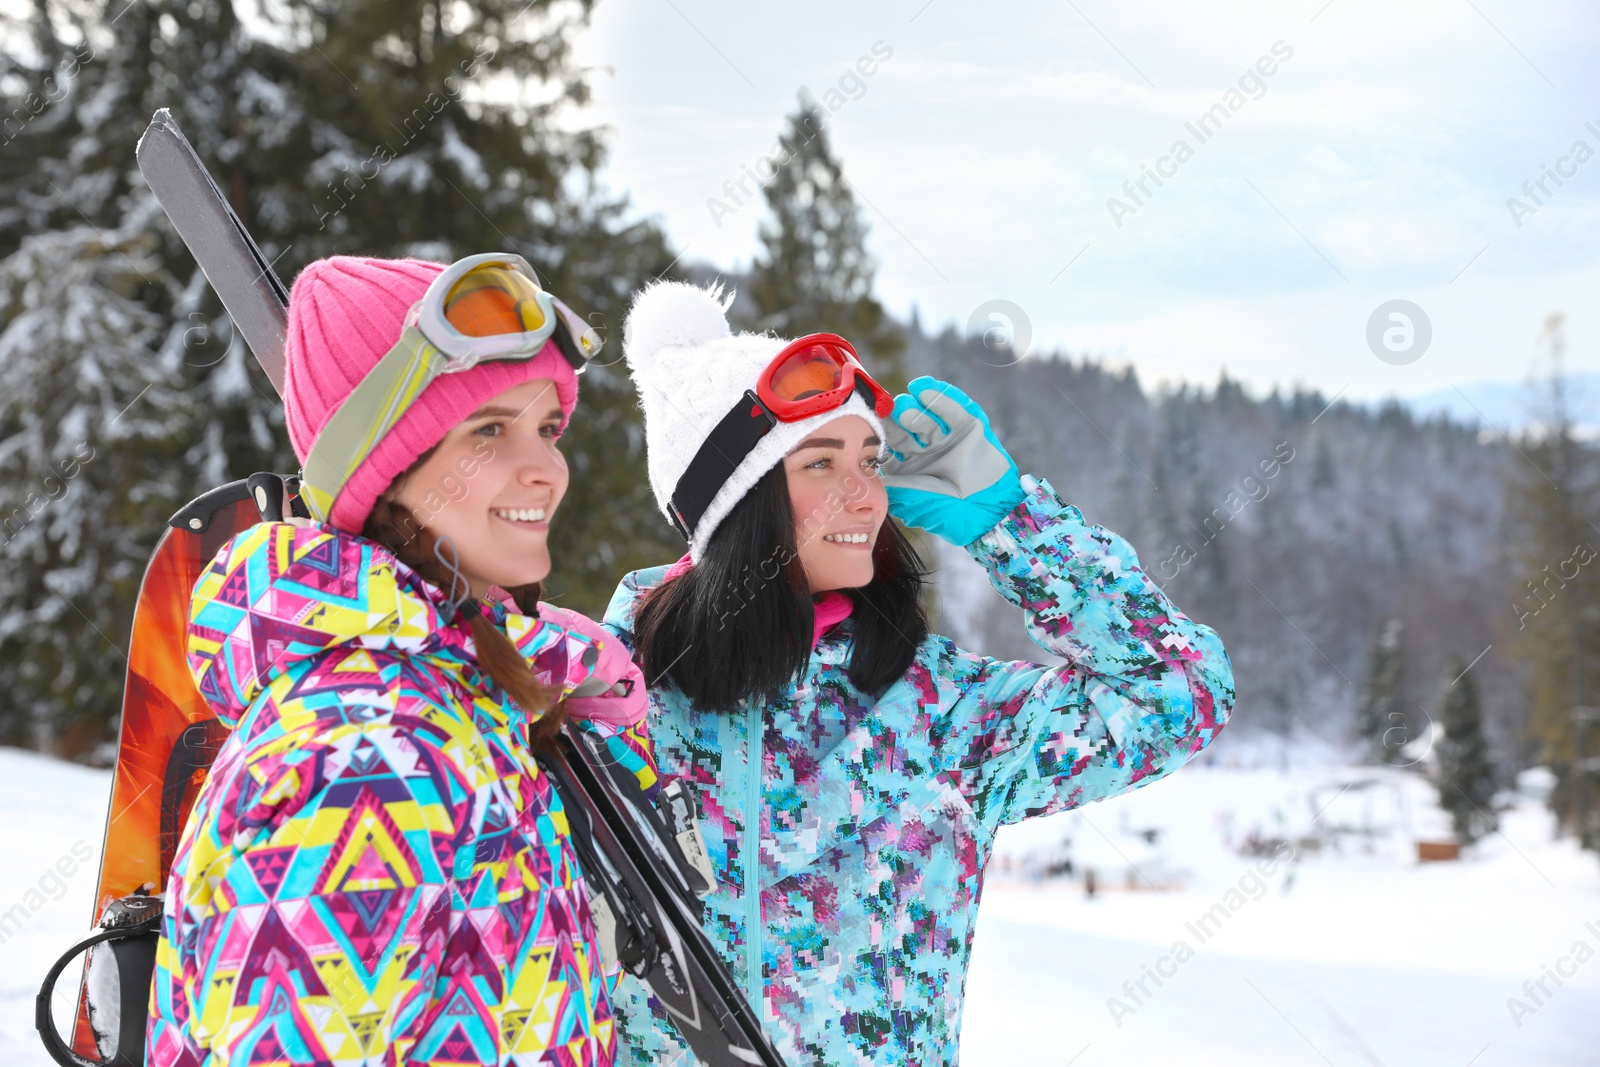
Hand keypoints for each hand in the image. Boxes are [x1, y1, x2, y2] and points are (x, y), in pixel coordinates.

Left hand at [881, 377, 1023, 545]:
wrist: (985, 513)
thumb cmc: (947, 512)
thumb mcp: (911, 500)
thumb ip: (889, 485)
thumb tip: (861, 473)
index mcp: (908, 465)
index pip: (890, 443)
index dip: (880, 433)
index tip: (868, 426)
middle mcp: (925, 448)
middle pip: (906, 426)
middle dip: (897, 418)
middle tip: (890, 411)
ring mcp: (946, 436)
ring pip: (927, 415)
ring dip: (915, 408)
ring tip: (906, 401)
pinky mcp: (968, 426)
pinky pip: (954, 408)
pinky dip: (940, 398)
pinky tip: (925, 389)